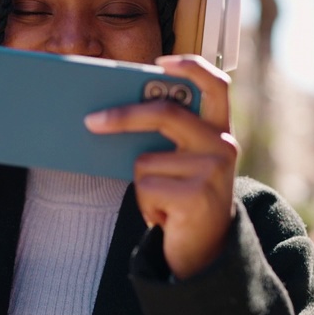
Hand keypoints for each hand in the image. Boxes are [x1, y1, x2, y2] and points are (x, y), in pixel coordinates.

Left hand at [85, 55, 239, 278]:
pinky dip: (146, 204)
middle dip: (122, 117)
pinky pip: (146, 187)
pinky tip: (166, 216)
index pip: (215, 85)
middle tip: (91, 122)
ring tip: (163, 201)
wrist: (205, 252)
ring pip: (146, 160)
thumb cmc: (184, 199)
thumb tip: (112, 116)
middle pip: (165, 114)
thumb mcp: (182, 163)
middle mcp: (223, 145)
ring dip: (143, 184)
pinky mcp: (197, 196)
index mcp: (219, 130)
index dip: (190, 67)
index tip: (161, 62)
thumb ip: (166, 137)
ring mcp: (213, 171)